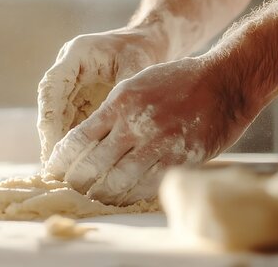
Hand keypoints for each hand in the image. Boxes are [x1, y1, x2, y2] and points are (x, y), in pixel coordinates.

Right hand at [37, 27, 167, 164]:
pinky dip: (74, 143)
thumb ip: (123, 93)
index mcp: (75, 54)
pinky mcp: (80, 99)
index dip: (50, 117)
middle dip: (51, 136)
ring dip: (60, 144)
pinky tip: (78, 165)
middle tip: (53, 166)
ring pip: (58, 118)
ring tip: (62, 173)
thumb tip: (113, 126)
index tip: (54, 144)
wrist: (150, 42)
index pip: (52, 87)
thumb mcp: (136, 67)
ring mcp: (72, 85)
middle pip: (50, 106)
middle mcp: (67, 70)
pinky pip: (72, 123)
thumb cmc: (143, 50)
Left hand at [43, 56, 257, 205]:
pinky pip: (147, 186)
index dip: (62, 160)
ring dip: (102, 194)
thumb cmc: (178, 81)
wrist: (224, 82)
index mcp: (121, 102)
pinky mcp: (180, 159)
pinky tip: (124, 196)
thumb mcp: (137, 84)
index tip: (54, 169)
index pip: (79, 139)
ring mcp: (159, 143)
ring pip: (118, 181)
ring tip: (96, 195)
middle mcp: (136, 123)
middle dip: (78, 182)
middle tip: (73, 188)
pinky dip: (131, 195)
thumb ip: (112, 111)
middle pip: (93, 165)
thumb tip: (86, 140)